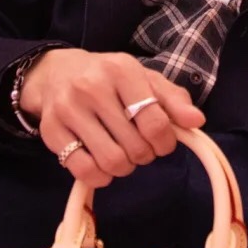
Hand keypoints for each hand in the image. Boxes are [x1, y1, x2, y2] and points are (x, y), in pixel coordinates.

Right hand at [20, 48, 205, 187]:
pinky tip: (102, 165)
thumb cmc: (110, 79)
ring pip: (111, 161)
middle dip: (145, 154)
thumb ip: (174, 99)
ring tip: (122, 154)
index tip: (163, 142)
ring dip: (124, 167)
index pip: (155, 121)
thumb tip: (197, 121)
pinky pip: (83, 170)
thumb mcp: (145, 79)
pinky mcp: (51, 131)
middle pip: (135, 146)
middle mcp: (92, 87)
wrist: (57, 73)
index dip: (166, 142)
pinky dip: (99, 176)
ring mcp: (68, 109)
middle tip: (139, 147)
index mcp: (121, 71)